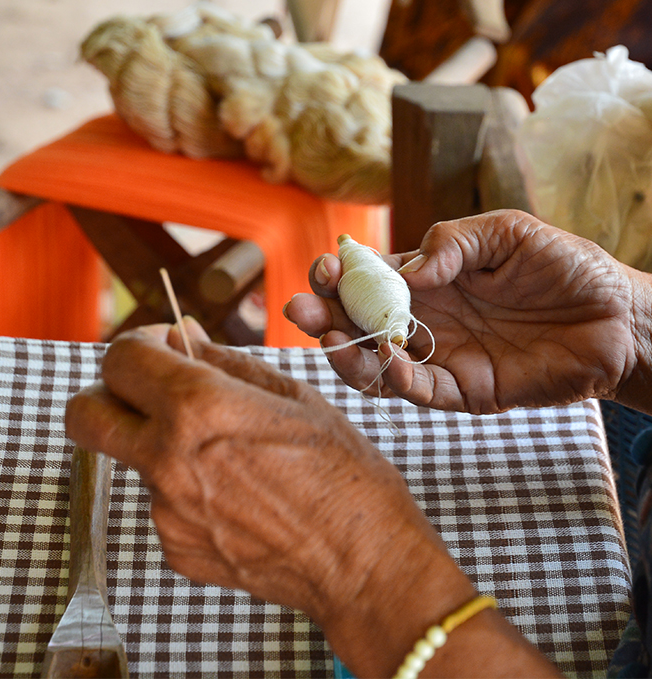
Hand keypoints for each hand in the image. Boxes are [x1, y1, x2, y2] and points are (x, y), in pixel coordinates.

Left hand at [65, 321, 476, 675]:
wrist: (363, 564)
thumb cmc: (342, 475)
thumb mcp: (291, 396)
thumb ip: (222, 362)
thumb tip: (181, 335)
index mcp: (196, 408)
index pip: (119, 358)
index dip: (137, 344)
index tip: (160, 348)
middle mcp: (166, 459)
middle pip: (83, 414)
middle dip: (103, 394)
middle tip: (144, 392)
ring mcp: (165, 510)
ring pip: (132, 458)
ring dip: (160, 444)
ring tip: (230, 458)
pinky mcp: (173, 548)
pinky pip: (162, 502)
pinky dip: (185, 490)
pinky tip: (237, 496)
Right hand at [285, 210, 647, 413]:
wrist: (620, 316)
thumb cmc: (566, 266)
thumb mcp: (507, 232)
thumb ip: (453, 243)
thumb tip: (404, 272)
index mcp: (427, 278)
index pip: (366, 279)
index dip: (338, 276)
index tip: (322, 270)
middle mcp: (425, 319)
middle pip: (358, 323)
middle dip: (323, 318)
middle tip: (299, 312)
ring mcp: (442, 357)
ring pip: (377, 363)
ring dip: (348, 354)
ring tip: (331, 341)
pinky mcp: (467, 391)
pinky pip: (422, 392)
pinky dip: (399, 381)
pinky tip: (389, 364)